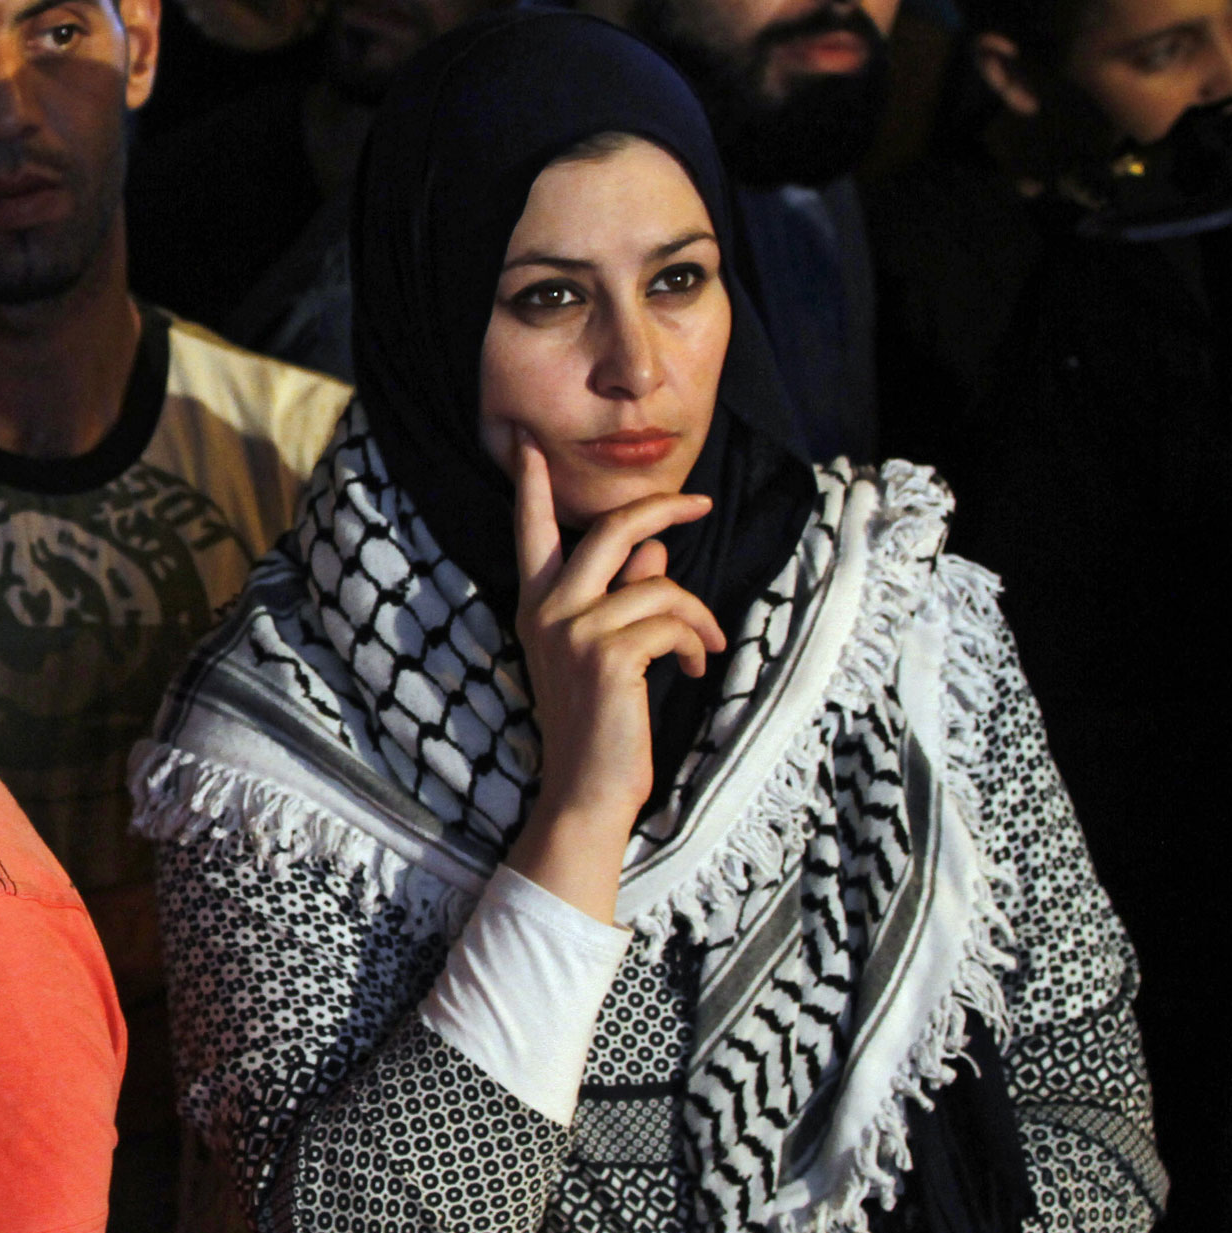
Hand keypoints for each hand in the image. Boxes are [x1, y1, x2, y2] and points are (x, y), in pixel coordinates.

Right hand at [504, 435, 726, 921]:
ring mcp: (574, 629)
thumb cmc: (599, 722)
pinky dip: (696, 644)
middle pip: (611, 528)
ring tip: (705, 648)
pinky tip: (695, 670)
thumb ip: (620, 594)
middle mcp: (548, 609)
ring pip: (659, 582)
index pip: (530, 531)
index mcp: (538, 605)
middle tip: (699, 503)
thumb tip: (653, 551)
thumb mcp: (601, 650)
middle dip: (661, 507)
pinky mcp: (609, 654)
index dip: (530, 483)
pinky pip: (673, 621)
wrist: (587, 790)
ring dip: (697, 615)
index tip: (525, 441)